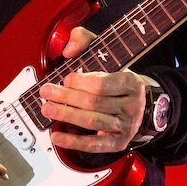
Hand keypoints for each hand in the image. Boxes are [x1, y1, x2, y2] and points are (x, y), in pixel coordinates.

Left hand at [40, 27, 147, 152]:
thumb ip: (85, 40)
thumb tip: (68, 50)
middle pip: (94, 103)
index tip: (66, 78)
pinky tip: (57, 136)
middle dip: (66, 97)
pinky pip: (94, 144)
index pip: (102, 84)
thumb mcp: (106, 54)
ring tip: (47, 109)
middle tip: (46, 92)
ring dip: (66, 116)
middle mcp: (132, 105)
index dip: (81, 81)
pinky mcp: (118, 142)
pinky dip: (73, 142)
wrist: (140, 103)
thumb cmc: (116, 78)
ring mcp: (126, 126)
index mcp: (131, 82)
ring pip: (92, 122)